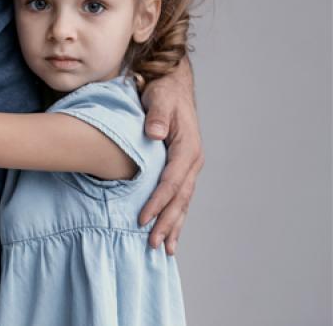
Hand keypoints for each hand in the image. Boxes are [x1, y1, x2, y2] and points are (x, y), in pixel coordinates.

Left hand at [139, 57, 203, 254]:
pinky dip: (174, 215)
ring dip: (173, 225)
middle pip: (180, 198)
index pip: (172, 181)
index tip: (143, 219)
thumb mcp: (159, 98)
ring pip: (182, 202)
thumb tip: (155, 133)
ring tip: (164, 249)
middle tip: (153, 244)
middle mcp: (191, 160)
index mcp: (187, 148)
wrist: (171, 84)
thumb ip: (157, 116)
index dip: (158, 201)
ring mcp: (188, 166)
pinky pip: (179, 196)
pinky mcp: (181, 168)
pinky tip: (169, 232)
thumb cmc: (163, 91)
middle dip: (167, 222)